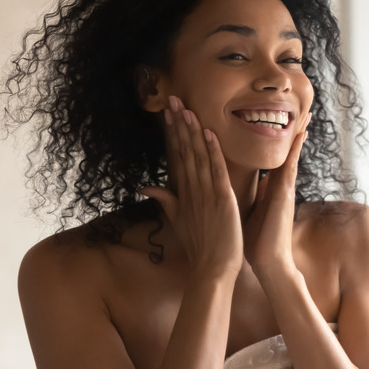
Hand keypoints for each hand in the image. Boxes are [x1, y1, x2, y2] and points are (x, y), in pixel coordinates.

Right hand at [141, 96, 242, 276]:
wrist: (212, 270)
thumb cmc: (199, 247)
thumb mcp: (178, 221)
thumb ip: (165, 200)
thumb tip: (146, 186)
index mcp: (183, 193)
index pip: (176, 157)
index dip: (172, 133)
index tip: (168, 112)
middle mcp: (191, 190)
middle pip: (183, 151)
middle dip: (178, 125)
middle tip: (172, 99)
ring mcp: (205, 194)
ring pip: (197, 157)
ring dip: (192, 132)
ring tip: (186, 109)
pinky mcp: (222, 200)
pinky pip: (216, 171)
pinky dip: (212, 152)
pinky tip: (208, 133)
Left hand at [243, 113, 310, 275]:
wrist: (268, 263)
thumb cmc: (256, 241)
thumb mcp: (249, 212)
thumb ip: (248, 196)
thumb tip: (239, 186)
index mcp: (270, 188)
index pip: (274, 157)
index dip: (276, 137)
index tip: (278, 117)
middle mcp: (280, 185)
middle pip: (286, 151)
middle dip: (293, 130)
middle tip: (303, 106)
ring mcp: (285, 188)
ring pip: (291, 154)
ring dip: (298, 133)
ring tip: (306, 112)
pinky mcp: (285, 195)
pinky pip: (291, 167)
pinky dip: (295, 150)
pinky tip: (300, 134)